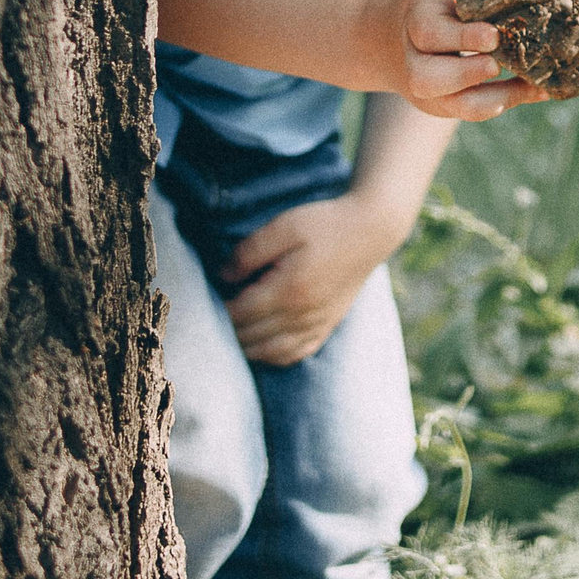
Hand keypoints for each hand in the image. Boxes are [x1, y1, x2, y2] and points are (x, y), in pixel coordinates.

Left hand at [222, 194, 405, 365]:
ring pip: (270, 353)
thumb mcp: (283, 226)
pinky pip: (294, 354)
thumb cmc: (325, 224)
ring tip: (231, 328)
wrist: (371, 231)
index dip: (217, 309)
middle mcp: (302, 315)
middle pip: (250, 338)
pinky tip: (261, 343)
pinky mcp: (326, 327)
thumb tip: (222, 277)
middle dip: (227, 328)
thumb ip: (249, 252)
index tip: (207, 297)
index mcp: (288, 290)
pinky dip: (272, 355)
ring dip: (246, 346)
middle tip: (213, 312)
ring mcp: (316, 325)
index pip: (239, 315)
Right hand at [366, 0, 548, 120]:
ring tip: (538, 85)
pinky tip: (541, 90)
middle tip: (499, 65)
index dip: (464, 37)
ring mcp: (427, 89)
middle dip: (468, 74)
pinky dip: (509, 101)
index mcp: (416, 17)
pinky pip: (474, 111)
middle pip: (429, 78)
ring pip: (455, 105)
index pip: (431, 33)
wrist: (390, 35)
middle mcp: (414, 59)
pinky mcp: (444, 106)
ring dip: (498, 97)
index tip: (494, 36)